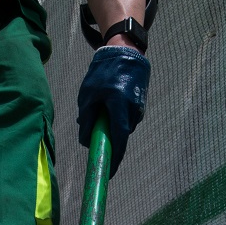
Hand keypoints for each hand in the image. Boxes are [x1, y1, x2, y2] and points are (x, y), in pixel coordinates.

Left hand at [76, 46, 150, 176]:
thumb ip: (86, 119)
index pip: (118, 140)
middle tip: (96, 139)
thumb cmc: (103, 72)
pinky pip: (126, 118)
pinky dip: (116, 118)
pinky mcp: (140, 103)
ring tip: (101, 109)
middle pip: (120, 136)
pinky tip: (109, 104)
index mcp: (119, 106)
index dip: (114, 158)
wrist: (125, 51)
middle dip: (109, 141)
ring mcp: (139, 106)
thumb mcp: (88, 96)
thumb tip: (85, 142)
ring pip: (123, 127)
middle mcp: (133, 109)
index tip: (108, 173)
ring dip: (111, 126)